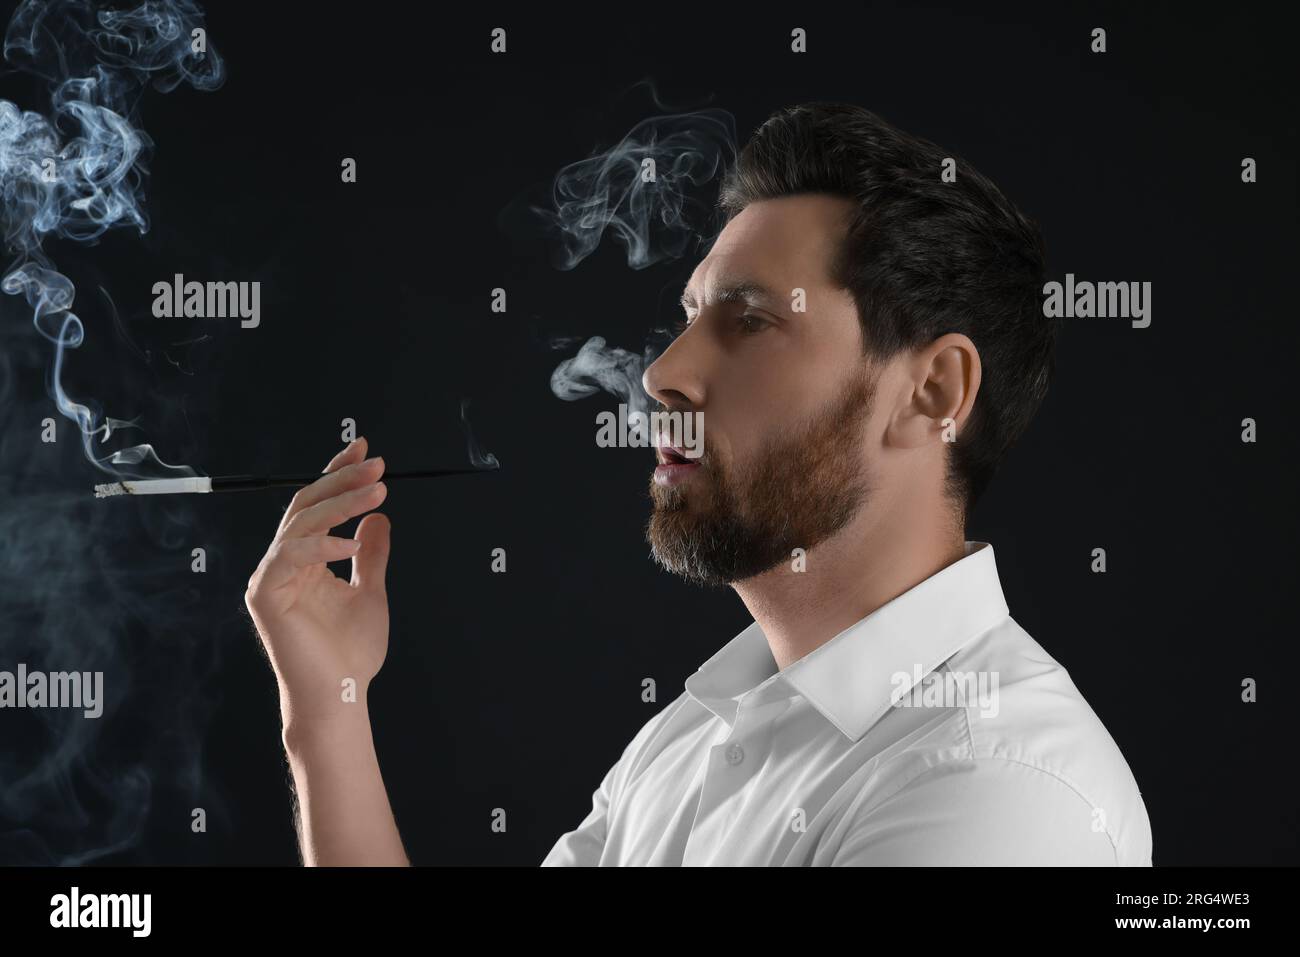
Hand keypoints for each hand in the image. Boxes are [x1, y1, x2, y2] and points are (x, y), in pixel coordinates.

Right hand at [245, 436, 390, 734]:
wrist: (340, 695)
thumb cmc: (351, 654)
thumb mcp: (370, 591)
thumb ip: (371, 554)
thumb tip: (377, 517)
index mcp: (303, 559)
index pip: (317, 505)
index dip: (337, 474)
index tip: (364, 450)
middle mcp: (283, 562)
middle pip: (306, 505)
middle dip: (342, 480)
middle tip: (377, 464)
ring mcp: (271, 576)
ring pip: (301, 523)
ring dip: (340, 503)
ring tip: (377, 493)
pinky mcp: (265, 594)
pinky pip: (290, 555)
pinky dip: (321, 544)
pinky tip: (351, 543)